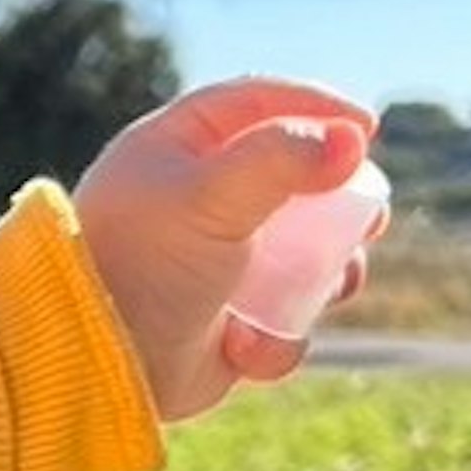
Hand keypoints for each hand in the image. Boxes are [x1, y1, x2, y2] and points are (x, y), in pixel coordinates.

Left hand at [74, 84, 382, 423]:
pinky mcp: (222, 324)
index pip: (256, 104)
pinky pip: (277, 321)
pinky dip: (277, 338)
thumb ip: (282, 160)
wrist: (98, 366)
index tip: (368, 127)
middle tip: (372, 216)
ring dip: (326, 273)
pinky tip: (247, 349)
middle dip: (338, 202)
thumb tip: (353, 140)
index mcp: (175, 150)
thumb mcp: (212, 197)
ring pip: (299, 256)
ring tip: (339, 283)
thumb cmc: (144, 265)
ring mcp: (211, 264)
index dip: (316, 108)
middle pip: (292, 181)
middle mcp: (193, 200)